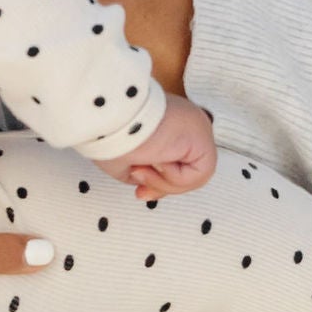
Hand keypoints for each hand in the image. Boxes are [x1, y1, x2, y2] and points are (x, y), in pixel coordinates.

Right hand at [95, 93, 216, 196]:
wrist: (109, 119)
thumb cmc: (107, 134)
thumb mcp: (125, 160)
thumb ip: (145, 171)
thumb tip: (151, 186)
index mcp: (168, 121)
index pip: (175, 159)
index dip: (159, 181)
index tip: (140, 192)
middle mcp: (186, 123)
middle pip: (186, 169)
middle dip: (162, 186)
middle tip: (140, 191)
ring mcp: (197, 128)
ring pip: (193, 175)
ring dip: (163, 182)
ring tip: (141, 169)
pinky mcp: (204, 138)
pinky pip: (198, 174)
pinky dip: (174, 178)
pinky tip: (156, 161)